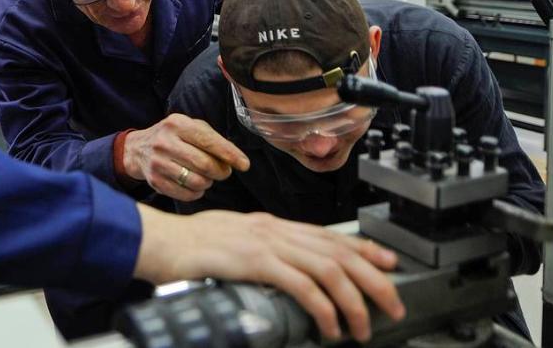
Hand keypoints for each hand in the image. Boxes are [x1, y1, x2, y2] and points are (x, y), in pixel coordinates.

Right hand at [122, 113, 248, 200]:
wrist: (138, 149)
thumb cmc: (173, 137)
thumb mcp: (190, 127)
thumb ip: (213, 140)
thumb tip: (235, 161)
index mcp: (177, 124)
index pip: (209, 141)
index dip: (230, 154)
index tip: (244, 164)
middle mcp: (165, 142)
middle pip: (205, 164)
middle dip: (221, 171)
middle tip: (223, 172)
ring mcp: (158, 163)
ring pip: (197, 181)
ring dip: (209, 182)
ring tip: (206, 177)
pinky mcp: (155, 181)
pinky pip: (186, 194)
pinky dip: (197, 192)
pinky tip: (195, 185)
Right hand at [133, 206, 405, 342]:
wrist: (160, 241)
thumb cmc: (189, 246)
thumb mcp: (233, 243)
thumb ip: (260, 253)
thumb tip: (281, 272)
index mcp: (271, 225)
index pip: (329, 234)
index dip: (364, 248)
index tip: (388, 262)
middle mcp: (274, 230)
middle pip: (338, 251)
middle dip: (373, 279)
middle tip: (392, 304)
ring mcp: (265, 243)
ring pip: (328, 267)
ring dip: (353, 299)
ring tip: (363, 326)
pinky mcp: (254, 261)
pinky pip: (301, 284)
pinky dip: (322, 306)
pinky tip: (329, 325)